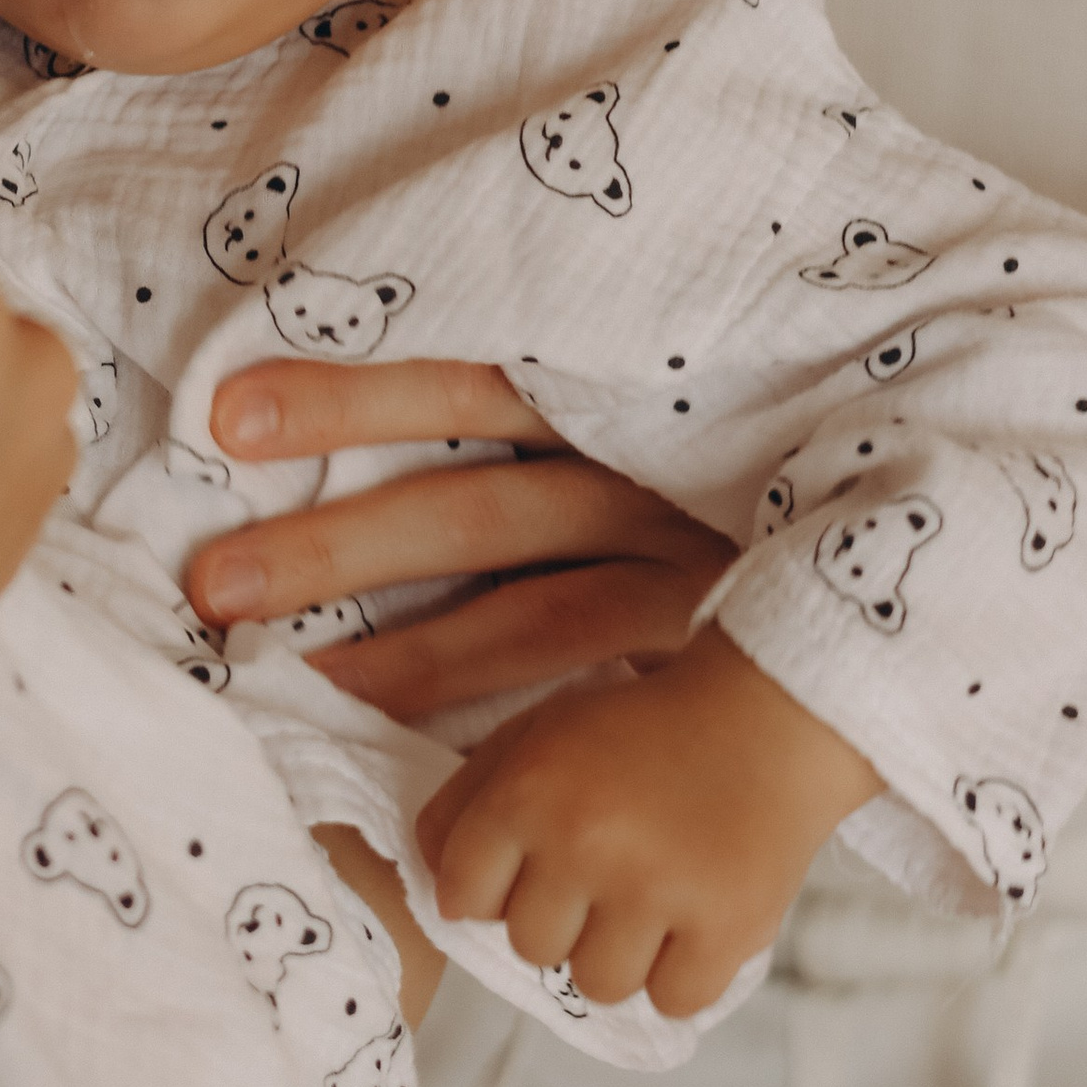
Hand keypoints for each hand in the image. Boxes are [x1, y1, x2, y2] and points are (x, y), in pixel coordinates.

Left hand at [184, 356, 733, 719]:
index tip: (226, 415)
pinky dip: (462, 687)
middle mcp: (642, 468)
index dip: (349, 395)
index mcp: (612, 388)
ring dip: (385, 638)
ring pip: (512, 602)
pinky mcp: (698, 632)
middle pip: (471, 501)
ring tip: (271, 656)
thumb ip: (525, 388)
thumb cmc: (707, 452)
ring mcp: (675, 558)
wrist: (875, 517)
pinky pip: (563, 668)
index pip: (466, 381)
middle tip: (211, 576)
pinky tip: (368, 704)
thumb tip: (332, 394)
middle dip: (334, 538)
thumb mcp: (630, 389)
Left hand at [413, 634, 882, 1014]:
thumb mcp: (538, 735)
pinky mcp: (726, 929)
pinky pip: (669, 1000)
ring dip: (616, 954)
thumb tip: (436, 887)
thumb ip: (467, 803)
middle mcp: (584, 845)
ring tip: (645, 903)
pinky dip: (677, 975)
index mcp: (528, 793)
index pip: (461, 895)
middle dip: (558, 918)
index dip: (489, 890)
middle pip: (529, 946)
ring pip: (596, 984)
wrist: (770, 716)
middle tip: (602, 876)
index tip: (526, 872)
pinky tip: (688, 925)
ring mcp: (656, 892)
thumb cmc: (641, 729)